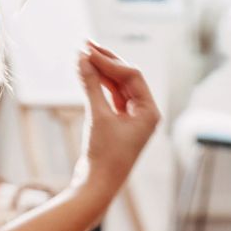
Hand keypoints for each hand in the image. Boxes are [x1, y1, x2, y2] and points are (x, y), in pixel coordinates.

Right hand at [70, 40, 160, 199]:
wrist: (96, 185)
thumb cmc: (103, 155)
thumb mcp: (97, 116)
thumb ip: (91, 85)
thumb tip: (82, 58)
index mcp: (150, 112)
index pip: (132, 76)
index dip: (110, 62)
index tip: (88, 52)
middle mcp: (144, 113)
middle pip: (126, 78)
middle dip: (105, 61)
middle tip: (84, 44)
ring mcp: (131, 119)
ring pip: (117, 86)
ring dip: (100, 71)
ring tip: (81, 55)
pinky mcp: (117, 124)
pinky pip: (109, 97)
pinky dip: (97, 85)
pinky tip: (85, 72)